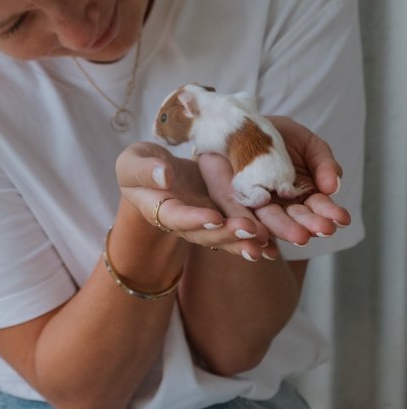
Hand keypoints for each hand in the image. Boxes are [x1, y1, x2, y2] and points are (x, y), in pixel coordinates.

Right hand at [116, 142, 272, 259]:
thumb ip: (145, 170)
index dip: (193, 219)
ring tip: (266, 241)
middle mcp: (182, 222)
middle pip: (204, 233)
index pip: (175, 216)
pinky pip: (235, 232)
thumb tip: (164, 176)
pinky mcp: (219, 219)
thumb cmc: (140, 165)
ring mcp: (202, 223)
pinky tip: (273, 246)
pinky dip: (253, 240)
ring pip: (223, 237)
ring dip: (244, 241)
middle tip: (250, 231)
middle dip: (227, 234)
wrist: (155, 173)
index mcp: (158, 209)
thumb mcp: (133, 162)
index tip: (213, 217)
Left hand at [198, 116, 349, 248]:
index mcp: (304, 194)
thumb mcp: (309, 145)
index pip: (318, 207)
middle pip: (297, 218)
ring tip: (300, 236)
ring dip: (286, 230)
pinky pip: (242, 216)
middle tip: (324, 229)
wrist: (243, 124)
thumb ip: (324, 164)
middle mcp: (282, 205)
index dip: (329, 212)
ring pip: (272, 220)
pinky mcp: (234, 201)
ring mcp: (258, 205)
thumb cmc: (281, 136)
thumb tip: (334, 187)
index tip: (342, 218)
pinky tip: (262, 236)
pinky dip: (252, 227)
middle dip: (311, 224)